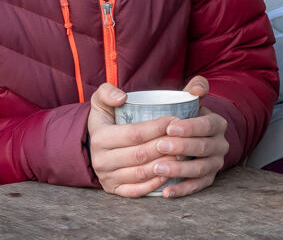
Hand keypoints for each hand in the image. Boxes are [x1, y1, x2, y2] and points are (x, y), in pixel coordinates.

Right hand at [86, 83, 181, 197]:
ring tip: (183, 154)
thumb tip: (122, 97)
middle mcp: (101, 160)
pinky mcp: (114, 190)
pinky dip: (155, 184)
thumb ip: (107, 92)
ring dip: (165, 165)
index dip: (157, 128)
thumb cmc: (106, 120)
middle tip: (185, 138)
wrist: (97, 145)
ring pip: (141, 174)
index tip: (176, 119)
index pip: (134, 134)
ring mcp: (107, 177)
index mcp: (100, 137)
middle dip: (166, 146)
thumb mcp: (101, 101)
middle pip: (140, 155)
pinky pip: (137, 191)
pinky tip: (170, 174)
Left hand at [149, 76, 229, 197]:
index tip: (170, 127)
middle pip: (203, 147)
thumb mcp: (191, 99)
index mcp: (217, 124)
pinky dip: (182, 190)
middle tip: (159, 146)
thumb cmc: (185, 116)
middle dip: (181, 147)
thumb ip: (195, 87)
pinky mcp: (208, 179)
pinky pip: (197, 187)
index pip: (207, 125)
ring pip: (200, 169)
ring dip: (179, 170)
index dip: (190, 127)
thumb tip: (197, 90)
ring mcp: (215, 164)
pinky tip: (166, 192)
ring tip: (158, 169)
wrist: (191, 136)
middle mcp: (220, 144)